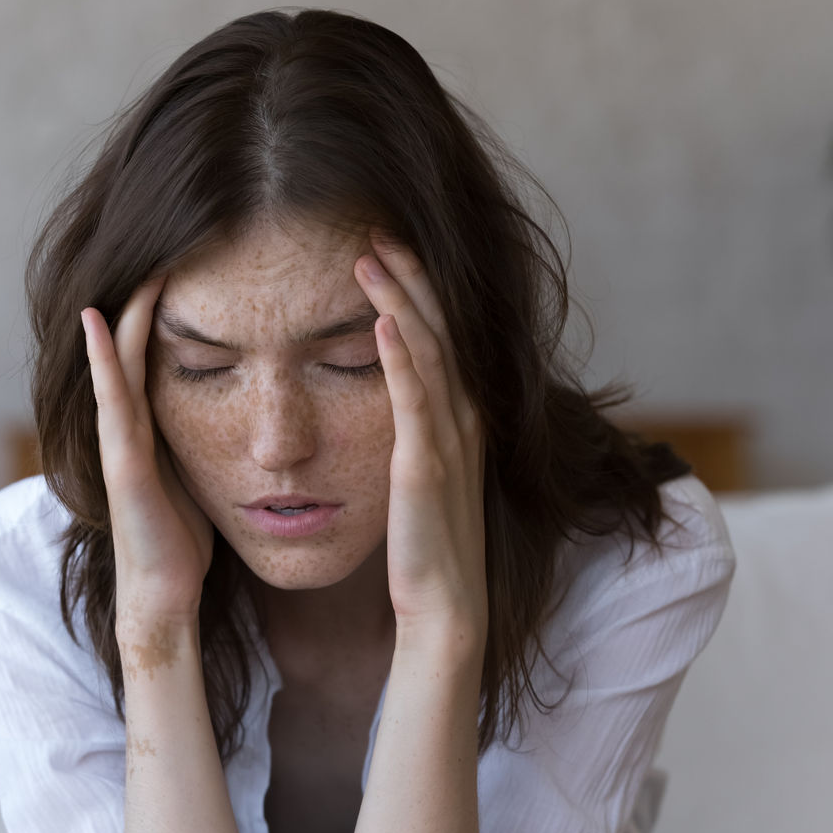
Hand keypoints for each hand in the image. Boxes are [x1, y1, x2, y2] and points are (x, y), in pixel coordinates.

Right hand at [81, 278, 213, 630]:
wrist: (163, 595)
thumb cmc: (183, 539)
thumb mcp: (199, 472)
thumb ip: (204, 437)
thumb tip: (239, 407)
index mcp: (152, 425)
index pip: (156, 352)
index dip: (166, 309)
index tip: (193, 263)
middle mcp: (129, 425)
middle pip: (132, 346)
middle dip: (146, 298)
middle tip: (168, 245)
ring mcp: (119, 441)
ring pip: (117, 362)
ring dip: (124, 312)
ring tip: (139, 264)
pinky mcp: (121, 463)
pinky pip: (113, 399)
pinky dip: (102, 358)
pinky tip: (97, 319)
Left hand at [353, 233, 487, 639]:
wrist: (445, 605)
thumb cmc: (427, 544)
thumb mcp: (425, 473)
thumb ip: (417, 431)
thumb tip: (393, 397)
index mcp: (460, 416)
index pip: (443, 334)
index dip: (419, 287)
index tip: (386, 246)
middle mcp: (462, 418)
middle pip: (440, 328)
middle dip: (410, 275)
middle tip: (377, 227)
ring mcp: (448, 440)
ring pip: (429, 351)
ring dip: (400, 299)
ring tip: (370, 255)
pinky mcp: (425, 467)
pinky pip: (414, 400)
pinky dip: (400, 357)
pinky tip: (381, 320)